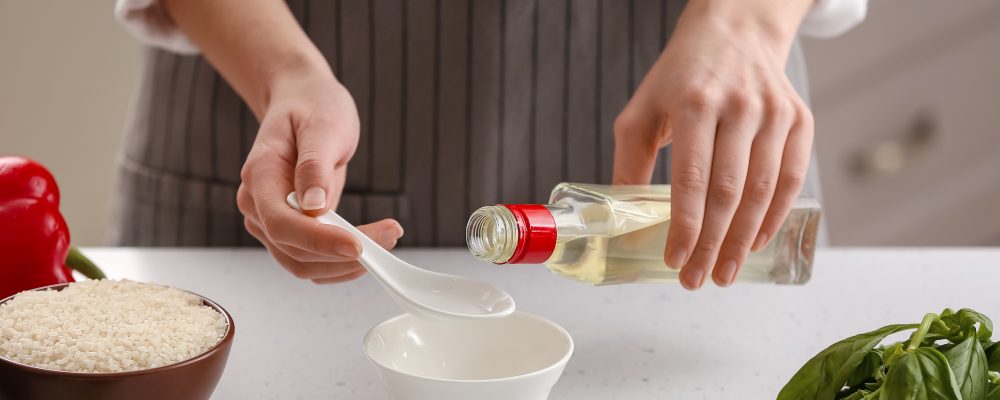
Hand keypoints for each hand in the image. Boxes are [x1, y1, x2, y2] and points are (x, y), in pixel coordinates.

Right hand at [237, 70, 403, 283]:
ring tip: (388, 237)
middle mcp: (257, 205)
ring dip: (346, 264)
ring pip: (303, 264)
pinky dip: (341, 262)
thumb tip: (313, 207)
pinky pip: (312, 260)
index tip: (358, 245)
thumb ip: (315, 165)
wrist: (303, 102)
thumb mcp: (322, 125)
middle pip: (294, 251)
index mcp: (259, 176)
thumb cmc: (312, 107)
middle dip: (343, 254)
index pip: (282, 223)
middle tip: (391, 235)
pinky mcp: (290, 230)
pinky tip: (372, 244)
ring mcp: (270, 221)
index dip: (319, 241)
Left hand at [612, 0, 814, 288]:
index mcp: (694, 103)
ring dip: (744, 240)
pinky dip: (775, 216)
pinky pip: (791, 178)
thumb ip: (630, 162)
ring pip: (763, 191)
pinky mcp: (799, 119)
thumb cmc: (680, 78)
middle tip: (697, 279)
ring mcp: (774, 112)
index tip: (674, 260)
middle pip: (729, 192)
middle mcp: (738, 107)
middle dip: (713, 245)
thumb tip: (620, 220)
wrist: (733, 33)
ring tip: (724, 272)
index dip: (685, 226)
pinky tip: (756, 241)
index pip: (691, 179)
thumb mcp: (641, 110)